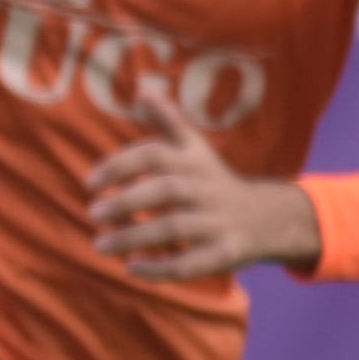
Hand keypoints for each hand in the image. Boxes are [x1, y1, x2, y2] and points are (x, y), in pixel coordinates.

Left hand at [86, 76, 320, 279]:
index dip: (121, 165)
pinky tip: (132, 268)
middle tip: (93, 214)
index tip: (90, 182)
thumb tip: (143, 90)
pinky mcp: (227, 252)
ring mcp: (220, 221)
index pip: (156, 154)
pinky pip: (192, 263)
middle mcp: (208, 188)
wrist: (268, 218)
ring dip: (134, 238)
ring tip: (100, 245)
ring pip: (175, 228)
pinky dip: (160, 269)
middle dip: (126, 201)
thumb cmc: (213, 181)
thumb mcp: (195, 149)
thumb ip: (168, 122)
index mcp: (196, 161)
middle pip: (166, 190)